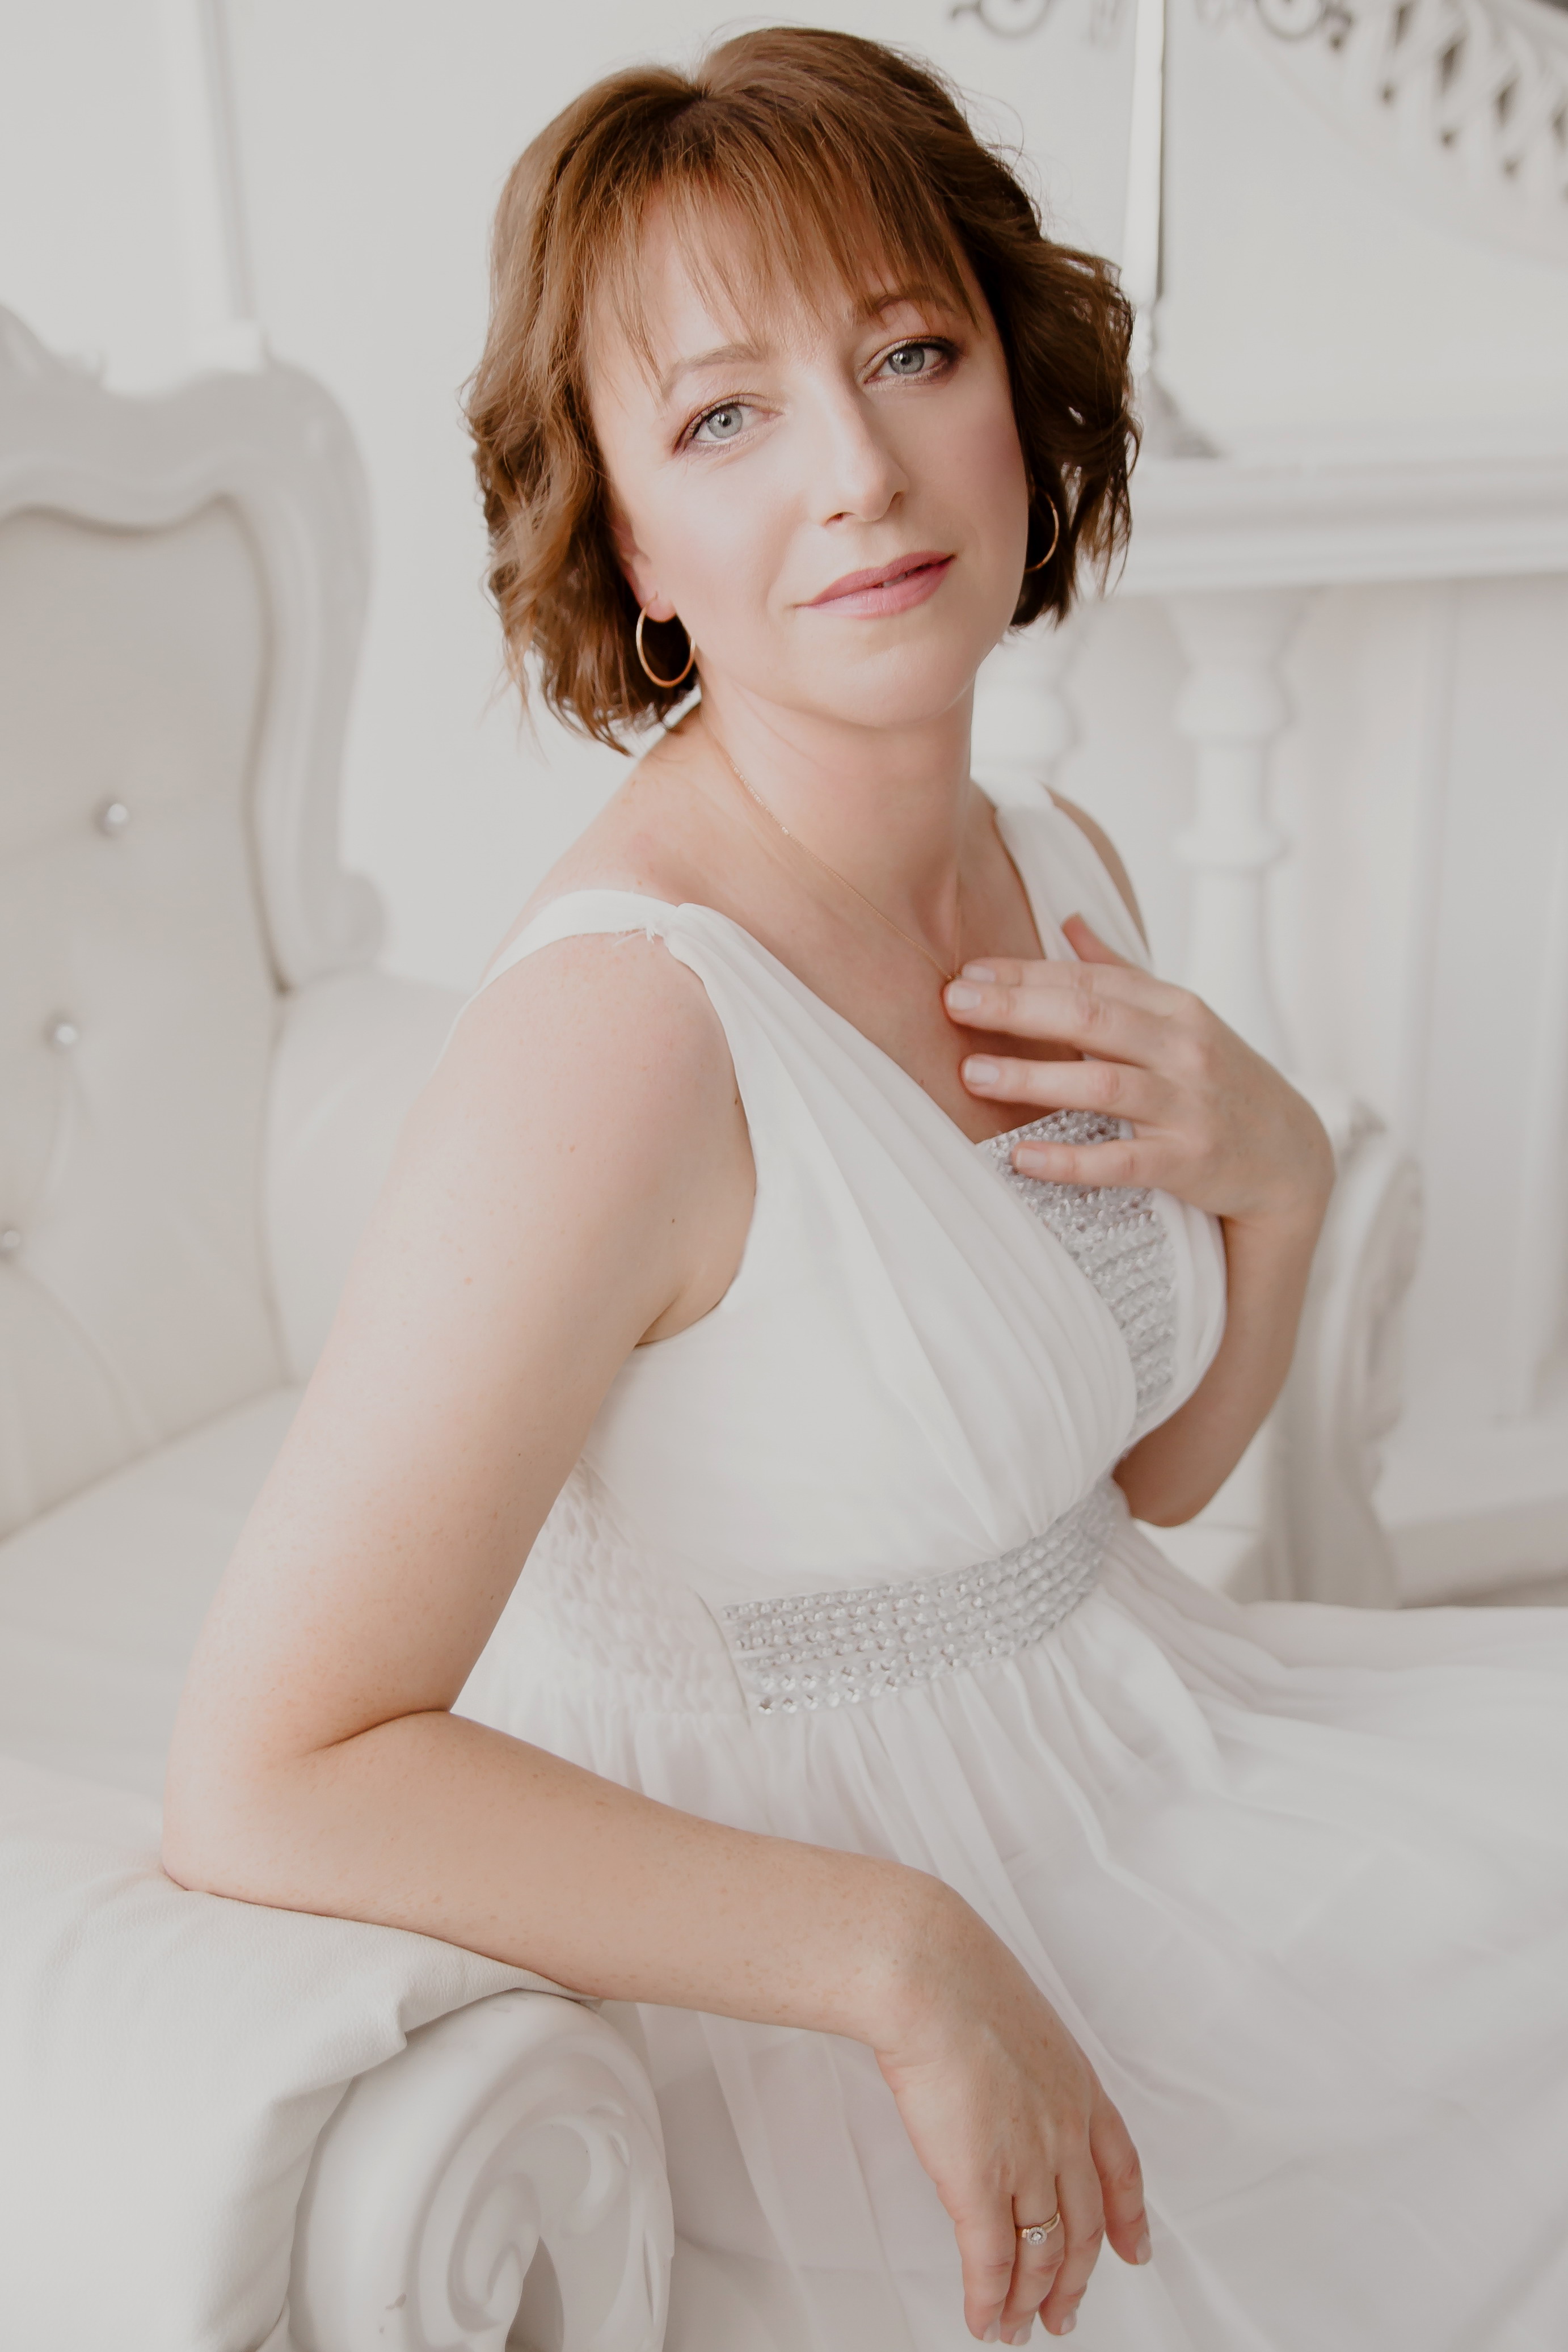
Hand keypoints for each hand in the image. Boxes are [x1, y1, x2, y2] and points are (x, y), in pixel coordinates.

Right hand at [876, 1895, 1149, 2340]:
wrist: (929, 1974)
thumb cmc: (957, 1977)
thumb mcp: (1015, 2014)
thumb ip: (1019, 2059)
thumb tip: (996, 2071)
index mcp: (1078, 2084)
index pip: (1120, 2169)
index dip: (1129, 2218)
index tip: (1134, 2250)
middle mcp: (1064, 2129)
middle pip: (1083, 2226)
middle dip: (1074, 2279)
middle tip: (1063, 2312)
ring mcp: (1028, 2160)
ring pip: (1042, 2254)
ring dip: (1030, 2301)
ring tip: (1016, 2326)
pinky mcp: (980, 2184)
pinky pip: (992, 2263)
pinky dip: (989, 2300)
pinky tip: (983, 2320)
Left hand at [945, 915, 1332, 1234]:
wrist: (1290, 1155)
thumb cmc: (1219, 1080)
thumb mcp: (1181, 1018)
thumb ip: (1121, 971)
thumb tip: (1068, 919)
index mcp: (1175, 1008)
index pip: (1092, 980)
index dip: (1027, 973)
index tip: (970, 973)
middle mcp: (1184, 1049)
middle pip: (1092, 1018)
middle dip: (1019, 1008)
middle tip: (955, 1003)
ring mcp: (1187, 1106)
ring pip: (1102, 1084)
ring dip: (1032, 1078)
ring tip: (972, 1074)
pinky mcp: (1188, 1162)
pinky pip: (1122, 1161)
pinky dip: (1070, 1160)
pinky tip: (1022, 1156)